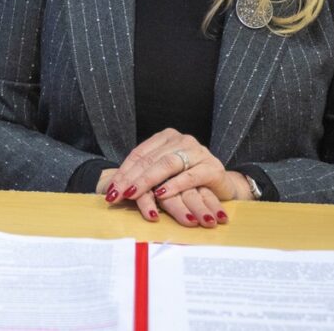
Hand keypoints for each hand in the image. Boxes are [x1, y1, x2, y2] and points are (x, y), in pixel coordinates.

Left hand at [98, 129, 254, 226]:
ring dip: (147, 181)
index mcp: (167, 138)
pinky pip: (190, 176)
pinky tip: (161, 194)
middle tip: (117, 195)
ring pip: (167, 164)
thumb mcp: (164, 175)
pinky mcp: (212, 168)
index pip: (139, 154)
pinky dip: (174, 185)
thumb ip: (144, 175)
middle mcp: (182, 140)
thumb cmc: (188, 180)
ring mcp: (198, 152)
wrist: (222, 186)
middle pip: (150, 159)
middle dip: (130, 179)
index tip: (110, 190)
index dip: (123, 172)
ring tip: (132, 194)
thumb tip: (115, 188)